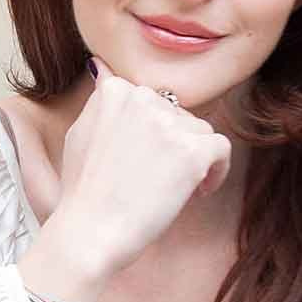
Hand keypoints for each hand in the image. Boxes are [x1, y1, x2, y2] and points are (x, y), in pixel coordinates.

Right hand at [18, 56, 232, 301]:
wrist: (89, 233)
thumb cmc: (83, 194)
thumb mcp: (79, 134)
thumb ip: (99, 104)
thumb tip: (102, 68)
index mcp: (114, 91)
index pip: (152, 103)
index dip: (152, 135)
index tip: (143, 160)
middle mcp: (141, 98)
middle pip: (178, 115)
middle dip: (173, 145)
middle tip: (153, 179)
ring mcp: (167, 123)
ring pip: (200, 131)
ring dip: (192, 159)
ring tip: (171, 188)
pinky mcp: (192, 150)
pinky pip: (221, 149)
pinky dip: (215, 172)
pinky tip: (196, 191)